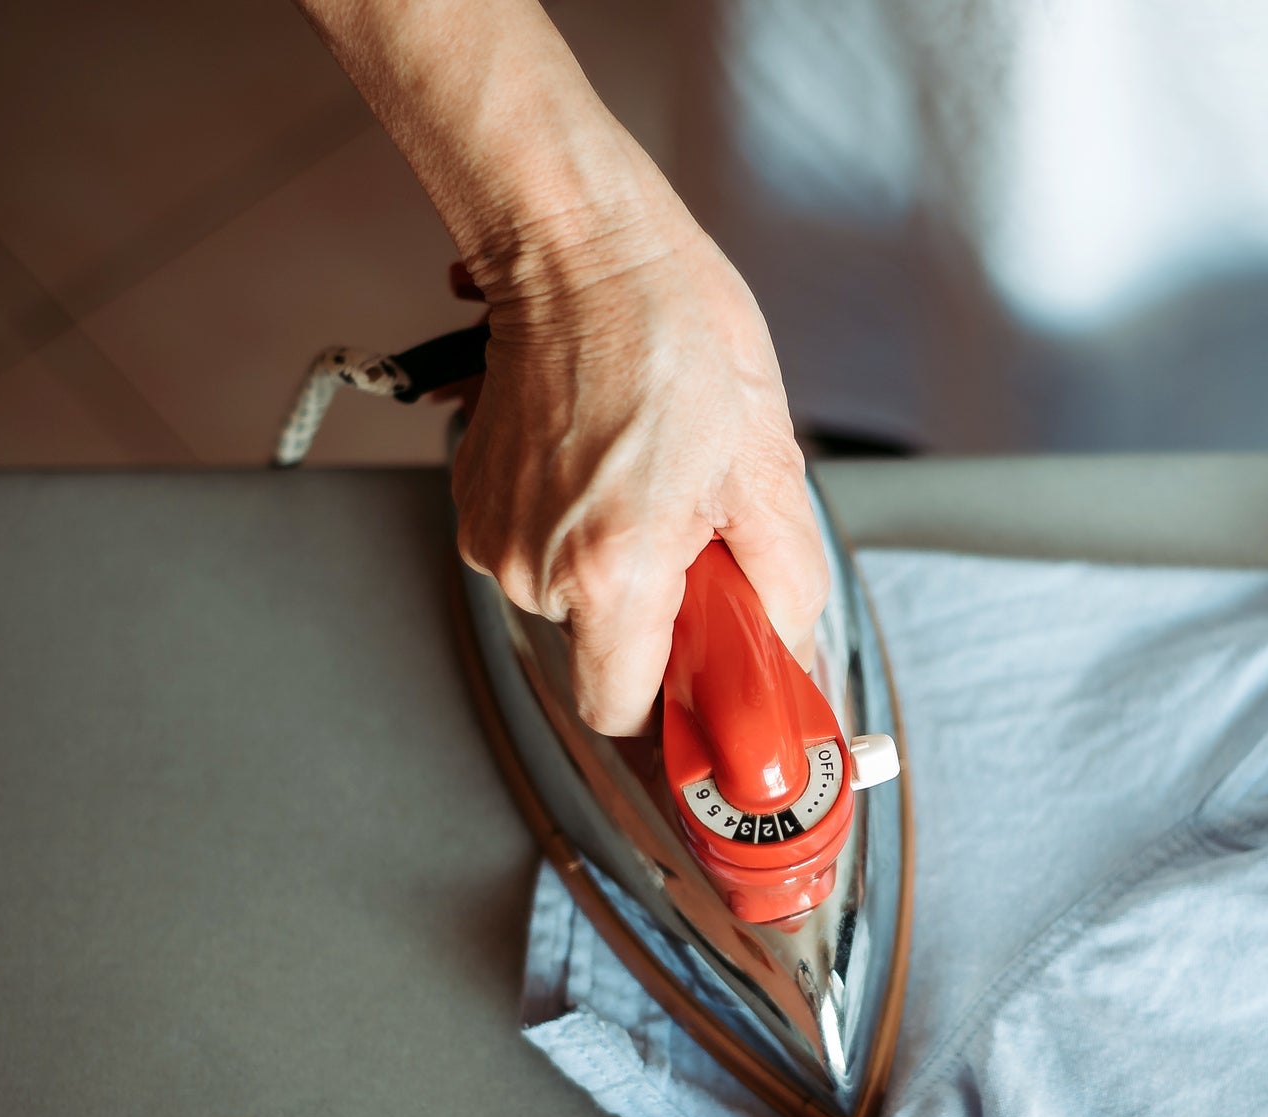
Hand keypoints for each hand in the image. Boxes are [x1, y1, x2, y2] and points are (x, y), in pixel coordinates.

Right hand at [451, 224, 827, 735]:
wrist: (580, 246)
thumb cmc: (671, 331)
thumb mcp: (767, 467)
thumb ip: (784, 587)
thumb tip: (791, 656)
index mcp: (609, 568)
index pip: (620, 715)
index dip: (672, 719)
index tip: (715, 708)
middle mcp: (534, 563)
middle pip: (605, 652)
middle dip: (665, 618)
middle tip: (706, 545)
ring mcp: (495, 531)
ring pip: (576, 599)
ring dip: (628, 566)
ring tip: (659, 480)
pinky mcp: (475, 498)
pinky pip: (545, 550)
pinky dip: (588, 528)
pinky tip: (617, 463)